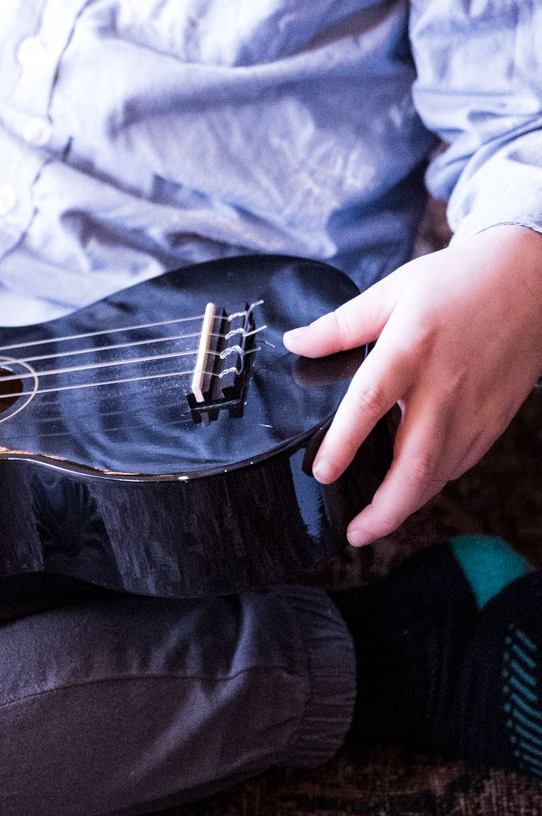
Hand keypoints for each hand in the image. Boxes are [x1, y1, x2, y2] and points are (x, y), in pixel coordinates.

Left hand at [284, 224, 541, 546]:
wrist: (527, 282)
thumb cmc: (457, 282)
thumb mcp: (392, 290)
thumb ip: (340, 324)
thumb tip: (296, 342)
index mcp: (410, 349)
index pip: (369, 402)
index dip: (344, 443)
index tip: (322, 474)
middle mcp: (443, 387)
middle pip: (414, 464)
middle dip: (384, 510)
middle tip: (355, 533)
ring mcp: (472, 410)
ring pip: (439, 475)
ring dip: (407, 505)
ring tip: (376, 521)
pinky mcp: (492, 421)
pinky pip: (459, 464)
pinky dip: (433, 483)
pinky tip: (412, 487)